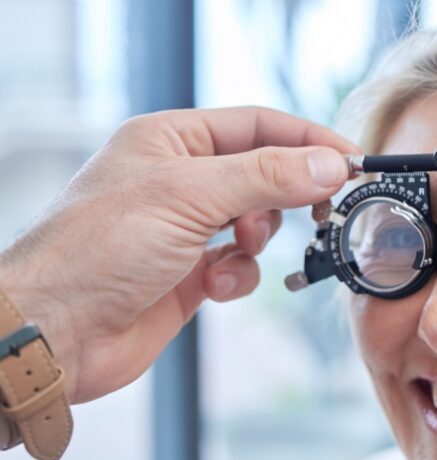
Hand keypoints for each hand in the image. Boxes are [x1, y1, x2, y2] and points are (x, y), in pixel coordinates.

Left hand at [0, 107, 356, 403]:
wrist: (58, 331)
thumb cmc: (99, 250)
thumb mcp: (190, 195)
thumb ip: (267, 177)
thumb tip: (329, 165)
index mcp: (171, 140)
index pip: (258, 125)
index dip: (307, 141)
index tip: (351, 161)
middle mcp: (180, 179)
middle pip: (263, 173)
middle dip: (286, 196)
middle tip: (320, 211)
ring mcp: (186, 229)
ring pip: (257, 224)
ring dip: (257, 240)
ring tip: (238, 251)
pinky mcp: (190, 274)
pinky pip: (240, 266)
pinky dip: (238, 276)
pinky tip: (213, 286)